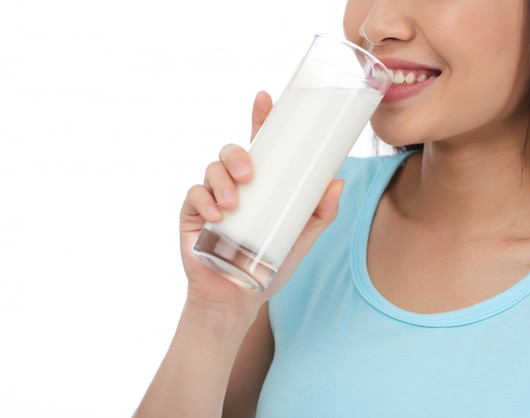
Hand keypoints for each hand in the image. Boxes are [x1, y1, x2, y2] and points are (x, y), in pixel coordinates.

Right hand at [179, 91, 343, 316]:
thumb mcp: (301, 239)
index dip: (260, 119)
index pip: (260, 145)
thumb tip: (337, 182)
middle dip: (238, 155)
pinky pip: (194, 195)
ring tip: (234, 204)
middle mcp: (234, 185)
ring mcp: (211, 198)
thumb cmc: (268, 265)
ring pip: (211, 169)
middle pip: (231, 151)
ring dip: (222, 181)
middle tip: (250, 175)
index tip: (264, 98)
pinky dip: (205, 201)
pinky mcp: (192, 215)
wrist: (237, 297)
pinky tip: (217, 215)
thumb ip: (320, 215)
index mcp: (260, 185)